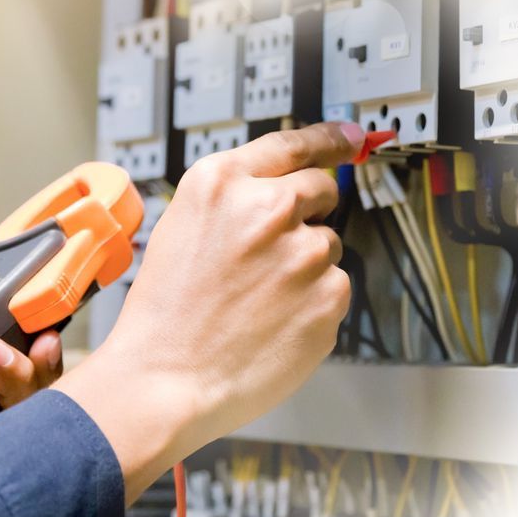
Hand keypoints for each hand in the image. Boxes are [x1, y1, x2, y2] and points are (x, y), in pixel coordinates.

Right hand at [53, 122, 358, 499]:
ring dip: (307, 266)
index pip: (293, 144)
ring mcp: (305, 250)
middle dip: (308, 214)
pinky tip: (275, 323)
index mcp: (222, 182)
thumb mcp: (184, 228)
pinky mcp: (330, 293)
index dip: (329, 139)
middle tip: (274, 255)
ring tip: (259, 300)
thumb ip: (237, 201)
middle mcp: (268, 207)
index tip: (352, 137)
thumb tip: (290, 192)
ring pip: (329, 245)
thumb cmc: (167, 314)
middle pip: (321, 189)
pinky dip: (314, 304)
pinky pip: (335, 287)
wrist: (165, 380)